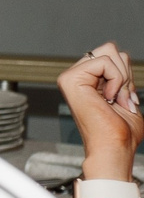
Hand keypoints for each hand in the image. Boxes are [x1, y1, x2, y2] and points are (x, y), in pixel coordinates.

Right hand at [61, 42, 141, 167]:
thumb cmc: (120, 132)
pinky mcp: (71, 80)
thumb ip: (121, 76)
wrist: (114, 148)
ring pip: (109, 52)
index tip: (123, 99)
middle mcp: (75, 77)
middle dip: (125, 73)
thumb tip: (121, 58)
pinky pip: (104, 62)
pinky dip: (116, 80)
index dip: (126, 75)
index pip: (112, 56)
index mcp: (85, 81)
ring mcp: (70, 78)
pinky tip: (108, 98)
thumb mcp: (126, 95)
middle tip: (119, 99)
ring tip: (114, 100)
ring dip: (122, 78)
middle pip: (110, 49)